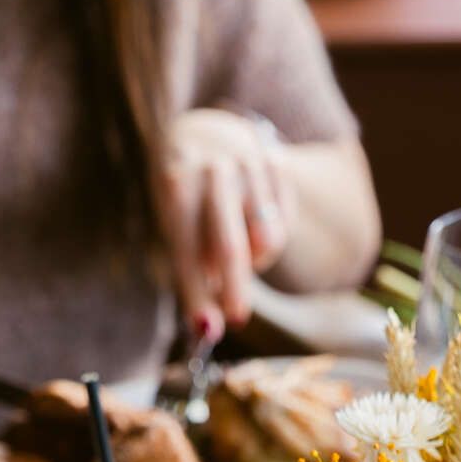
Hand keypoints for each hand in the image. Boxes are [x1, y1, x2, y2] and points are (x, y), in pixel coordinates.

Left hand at [154, 108, 293, 336]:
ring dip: (253, 260)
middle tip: (236, 319)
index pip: (188, 248)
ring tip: (238, 253)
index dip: (197, 290)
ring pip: (265, 239)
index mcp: (177, 183)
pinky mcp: (277, 163)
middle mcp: (214, 168)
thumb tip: (207, 330)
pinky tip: (254, 228)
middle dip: (235, 288)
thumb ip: (191, 272)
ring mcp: (249, 163)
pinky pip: (284, 225)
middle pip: (231, 245)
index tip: (207, 327)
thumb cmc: (187, 196)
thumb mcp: (176, 224)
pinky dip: (269, 240)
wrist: (209, 132)